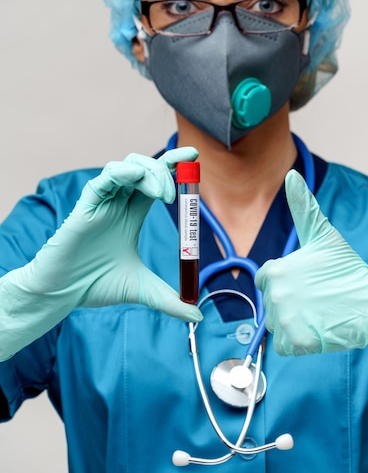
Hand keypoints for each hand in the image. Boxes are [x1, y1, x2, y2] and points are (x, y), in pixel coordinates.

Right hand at [0, 148, 201, 359]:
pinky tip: (135, 177)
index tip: (194, 156)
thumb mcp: (143, 291)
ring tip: (162, 194)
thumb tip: (198, 316)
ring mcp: (102, 203)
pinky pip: (103, 180)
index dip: (174, 168)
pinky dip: (121, 172)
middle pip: (145, 168)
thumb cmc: (95, 286)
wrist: (63, 295)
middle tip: (178, 191)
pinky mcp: (85, 207)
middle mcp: (118, 204)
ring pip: (126, 167)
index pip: (157, 182)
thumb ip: (170, 301)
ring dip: (148, 172)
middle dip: (165, 169)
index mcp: (132, 215)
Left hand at [255, 170, 367, 357]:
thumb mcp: (323, 235)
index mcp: (275, 269)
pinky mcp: (296, 343)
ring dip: (295, 324)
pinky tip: (318, 330)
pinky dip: (300, 344)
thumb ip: (302, 207)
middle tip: (317, 300)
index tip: (306, 284)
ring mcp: (285, 320)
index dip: (284, 282)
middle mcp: (274, 294)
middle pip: (271, 305)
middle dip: (290, 305)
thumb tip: (291, 176)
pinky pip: (286, 347)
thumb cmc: (348, 270)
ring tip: (319, 314)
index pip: (265, 280)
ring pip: (278, 326)